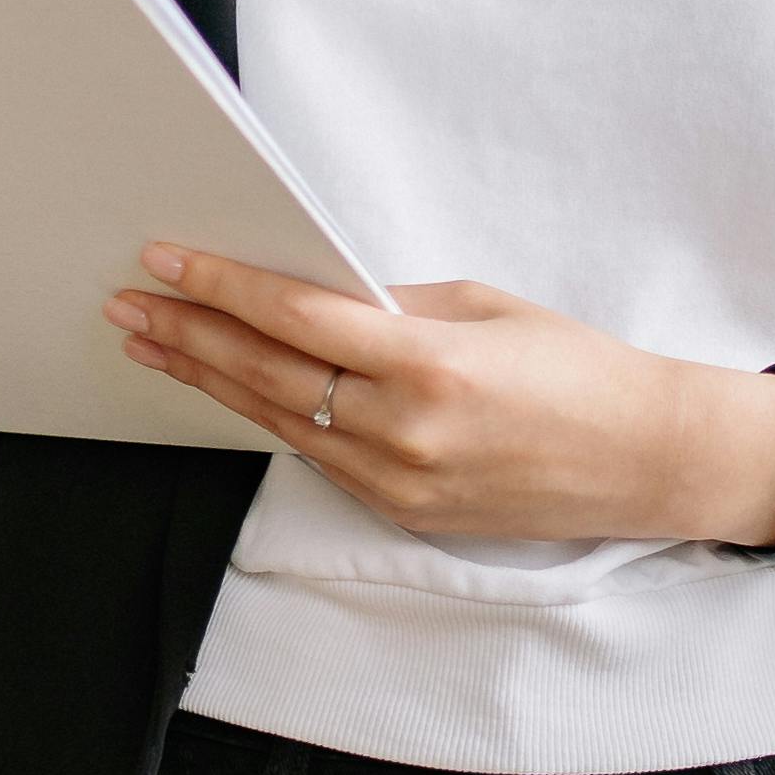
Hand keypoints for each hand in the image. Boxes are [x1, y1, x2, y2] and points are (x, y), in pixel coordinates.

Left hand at [105, 245, 774, 545]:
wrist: (645, 459)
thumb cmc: (578, 368)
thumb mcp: (485, 308)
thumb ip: (392, 305)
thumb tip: (315, 290)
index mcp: (428, 366)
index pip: (295, 319)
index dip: (221, 288)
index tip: (166, 261)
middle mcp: (403, 433)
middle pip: (267, 376)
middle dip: (189, 336)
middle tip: (129, 305)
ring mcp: (398, 482)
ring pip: (279, 421)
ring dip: (210, 381)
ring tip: (156, 344)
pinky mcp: (403, 512)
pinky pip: (318, 456)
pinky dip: (270, 417)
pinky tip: (232, 389)